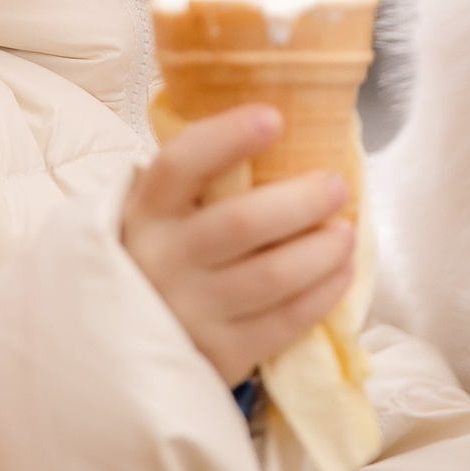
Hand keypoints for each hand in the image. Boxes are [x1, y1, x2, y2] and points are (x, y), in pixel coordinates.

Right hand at [122, 105, 354, 384]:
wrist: (124, 348)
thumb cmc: (162, 258)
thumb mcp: (160, 215)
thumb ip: (200, 182)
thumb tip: (279, 129)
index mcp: (146, 212)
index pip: (181, 165)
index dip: (227, 138)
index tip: (274, 118)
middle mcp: (162, 259)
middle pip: (240, 223)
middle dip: (300, 201)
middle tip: (336, 186)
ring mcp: (190, 310)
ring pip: (270, 276)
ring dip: (320, 251)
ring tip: (346, 233)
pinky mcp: (219, 353)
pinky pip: (283, 323)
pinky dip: (321, 294)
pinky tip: (341, 273)